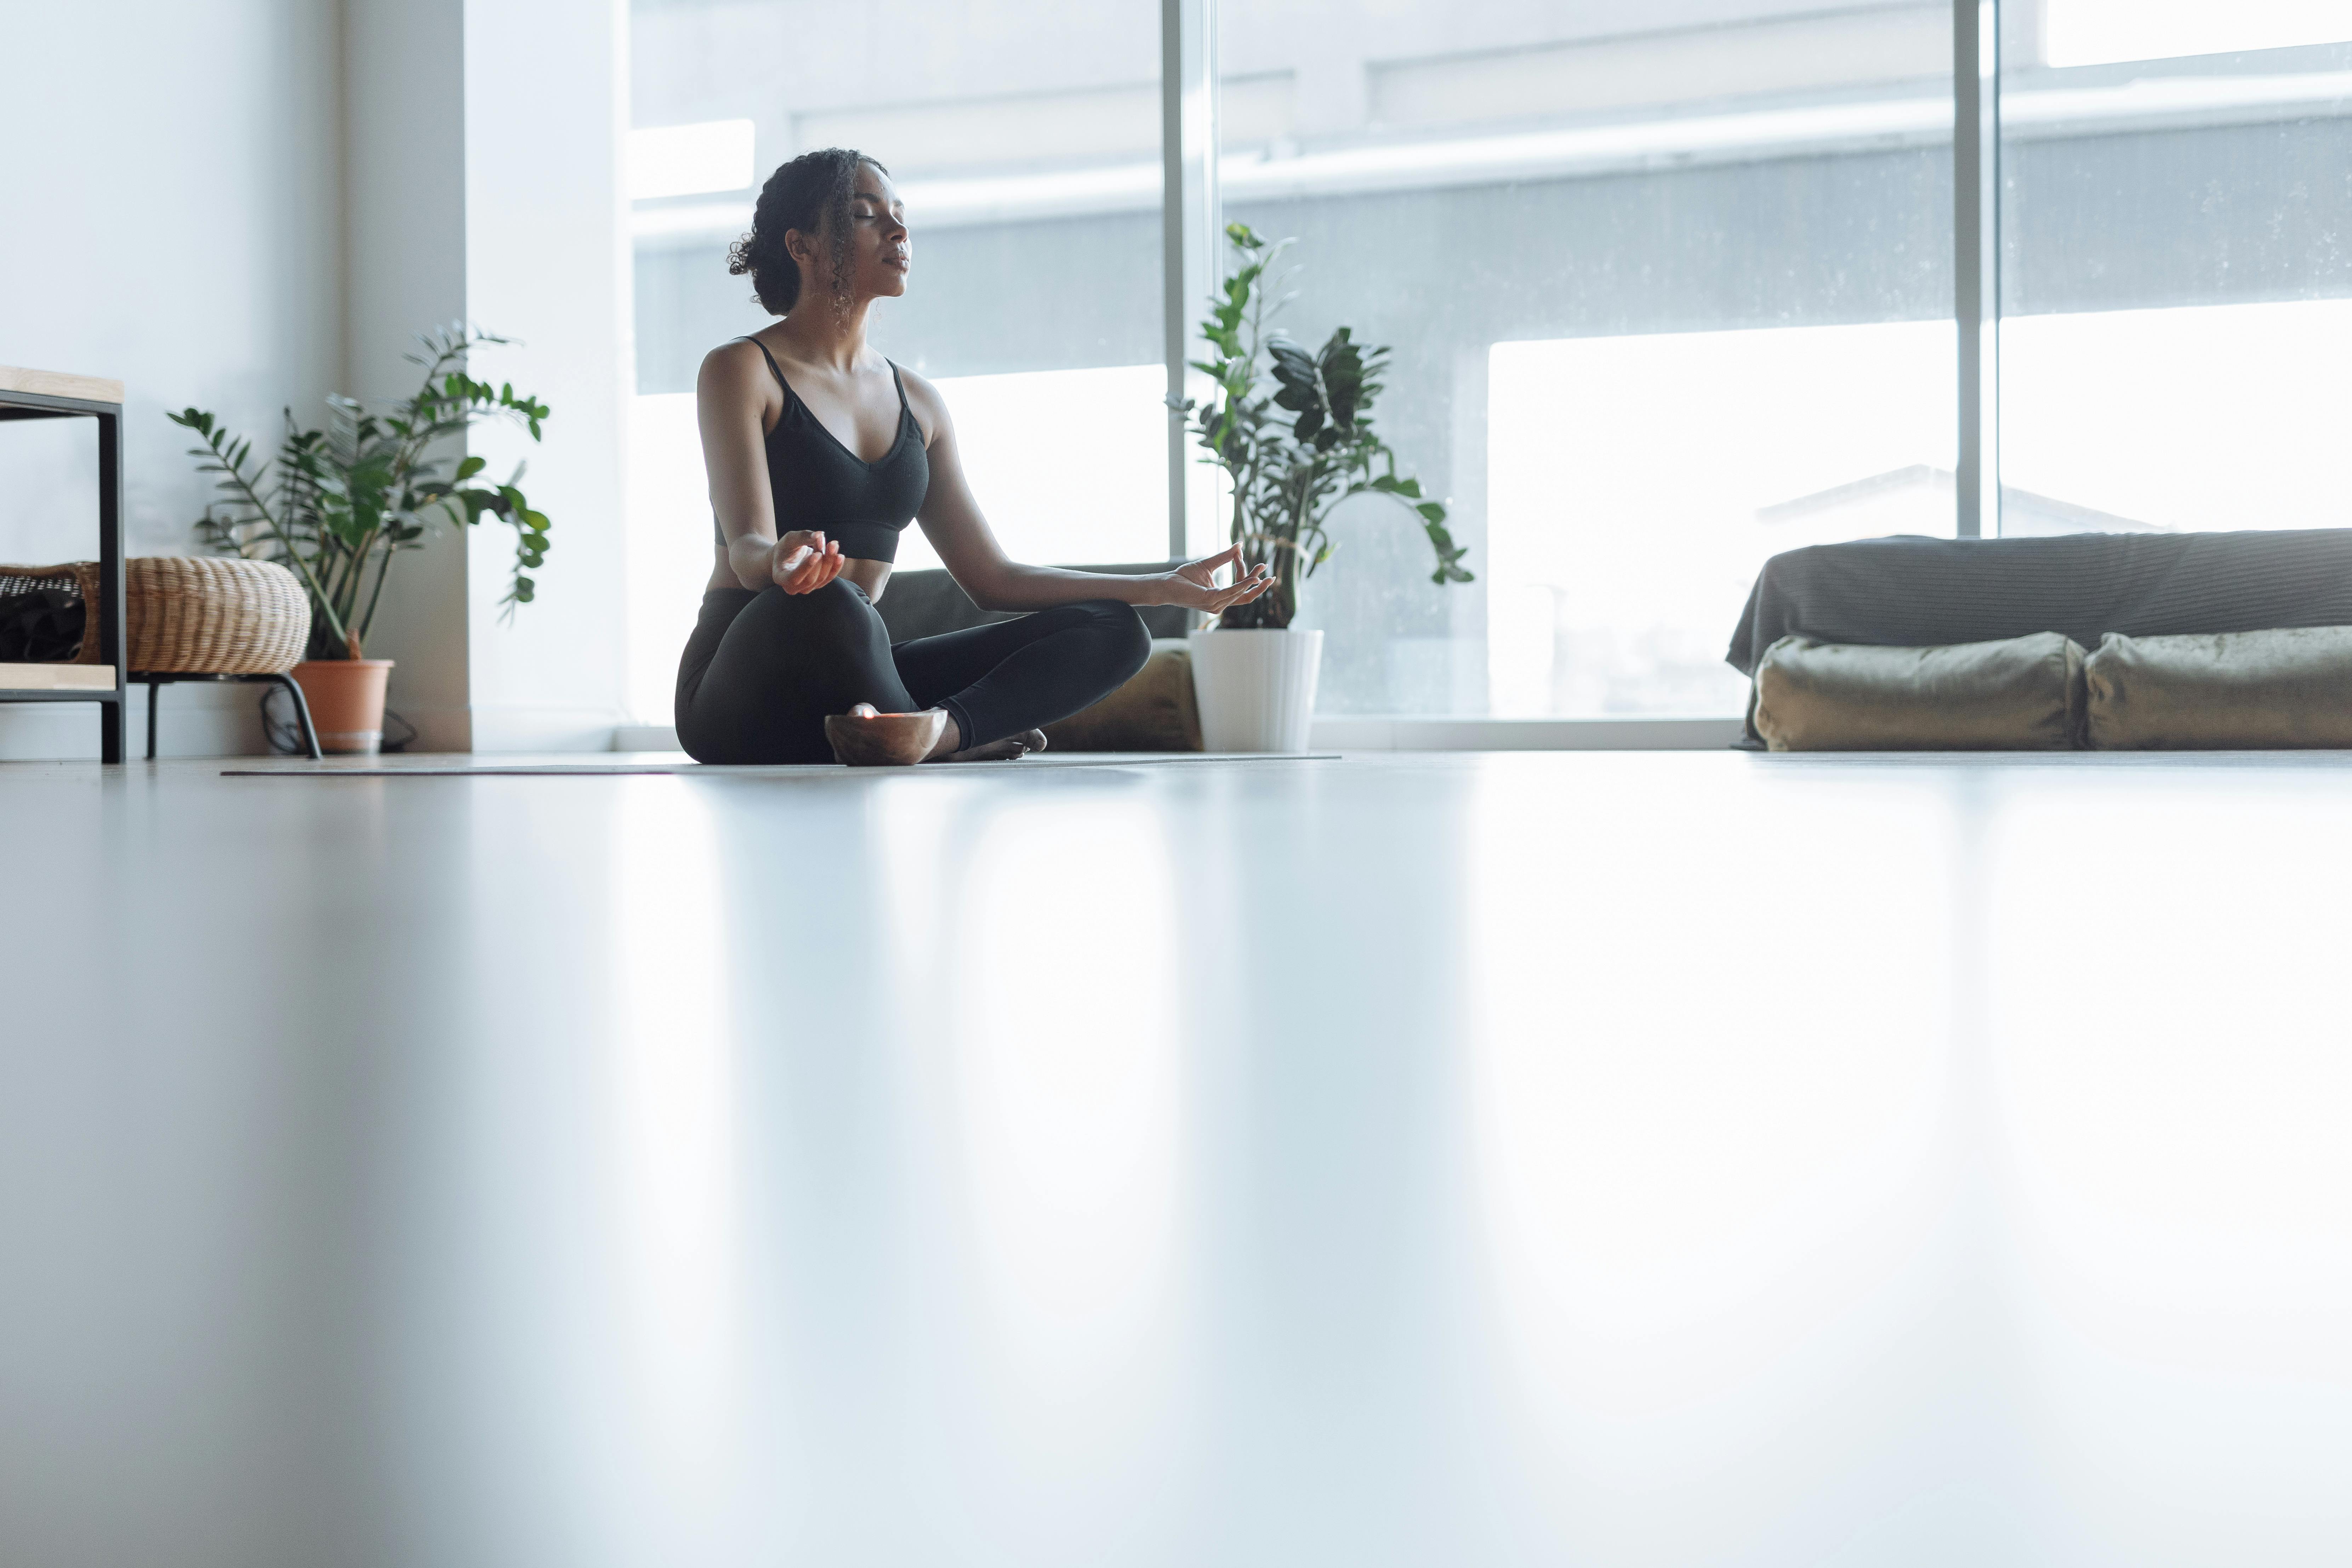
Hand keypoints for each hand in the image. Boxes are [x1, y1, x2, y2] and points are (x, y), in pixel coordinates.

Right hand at [772, 530, 844, 593]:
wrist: (787, 557)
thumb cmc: (786, 548)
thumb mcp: (790, 539)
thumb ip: (803, 537)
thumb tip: (820, 535)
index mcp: (780, 577)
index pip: (793, 578)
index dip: (806, 567)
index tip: (817, 554)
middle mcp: (792, 587)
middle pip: (811, 579)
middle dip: (822, 561)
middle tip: (828, 543)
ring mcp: (806, 588)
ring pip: (822, 578)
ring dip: (830, 561)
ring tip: (833, 544)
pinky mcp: (818, 584)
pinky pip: (829, 577)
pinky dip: (836, 567)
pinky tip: (840, 556)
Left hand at [1157, 544, 1276, 613]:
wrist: (1167, 583)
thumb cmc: (1184, 576)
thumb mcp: (1209, 564)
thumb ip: (1225, 556)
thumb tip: (1240, 544)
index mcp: (1221, 598)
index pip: (1241, 589)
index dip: (1250, 576)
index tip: (1259, 564)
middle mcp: (1220, 605)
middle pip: (1246, 596)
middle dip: (1259, 585)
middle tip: (1270, 574)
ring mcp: (1216, 605)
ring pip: (1240, 593)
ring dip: (1251, 580)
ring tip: (1260, 569)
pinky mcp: (1210, 600)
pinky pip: (1231, 592)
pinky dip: (1242, 584)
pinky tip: (1251, 578)